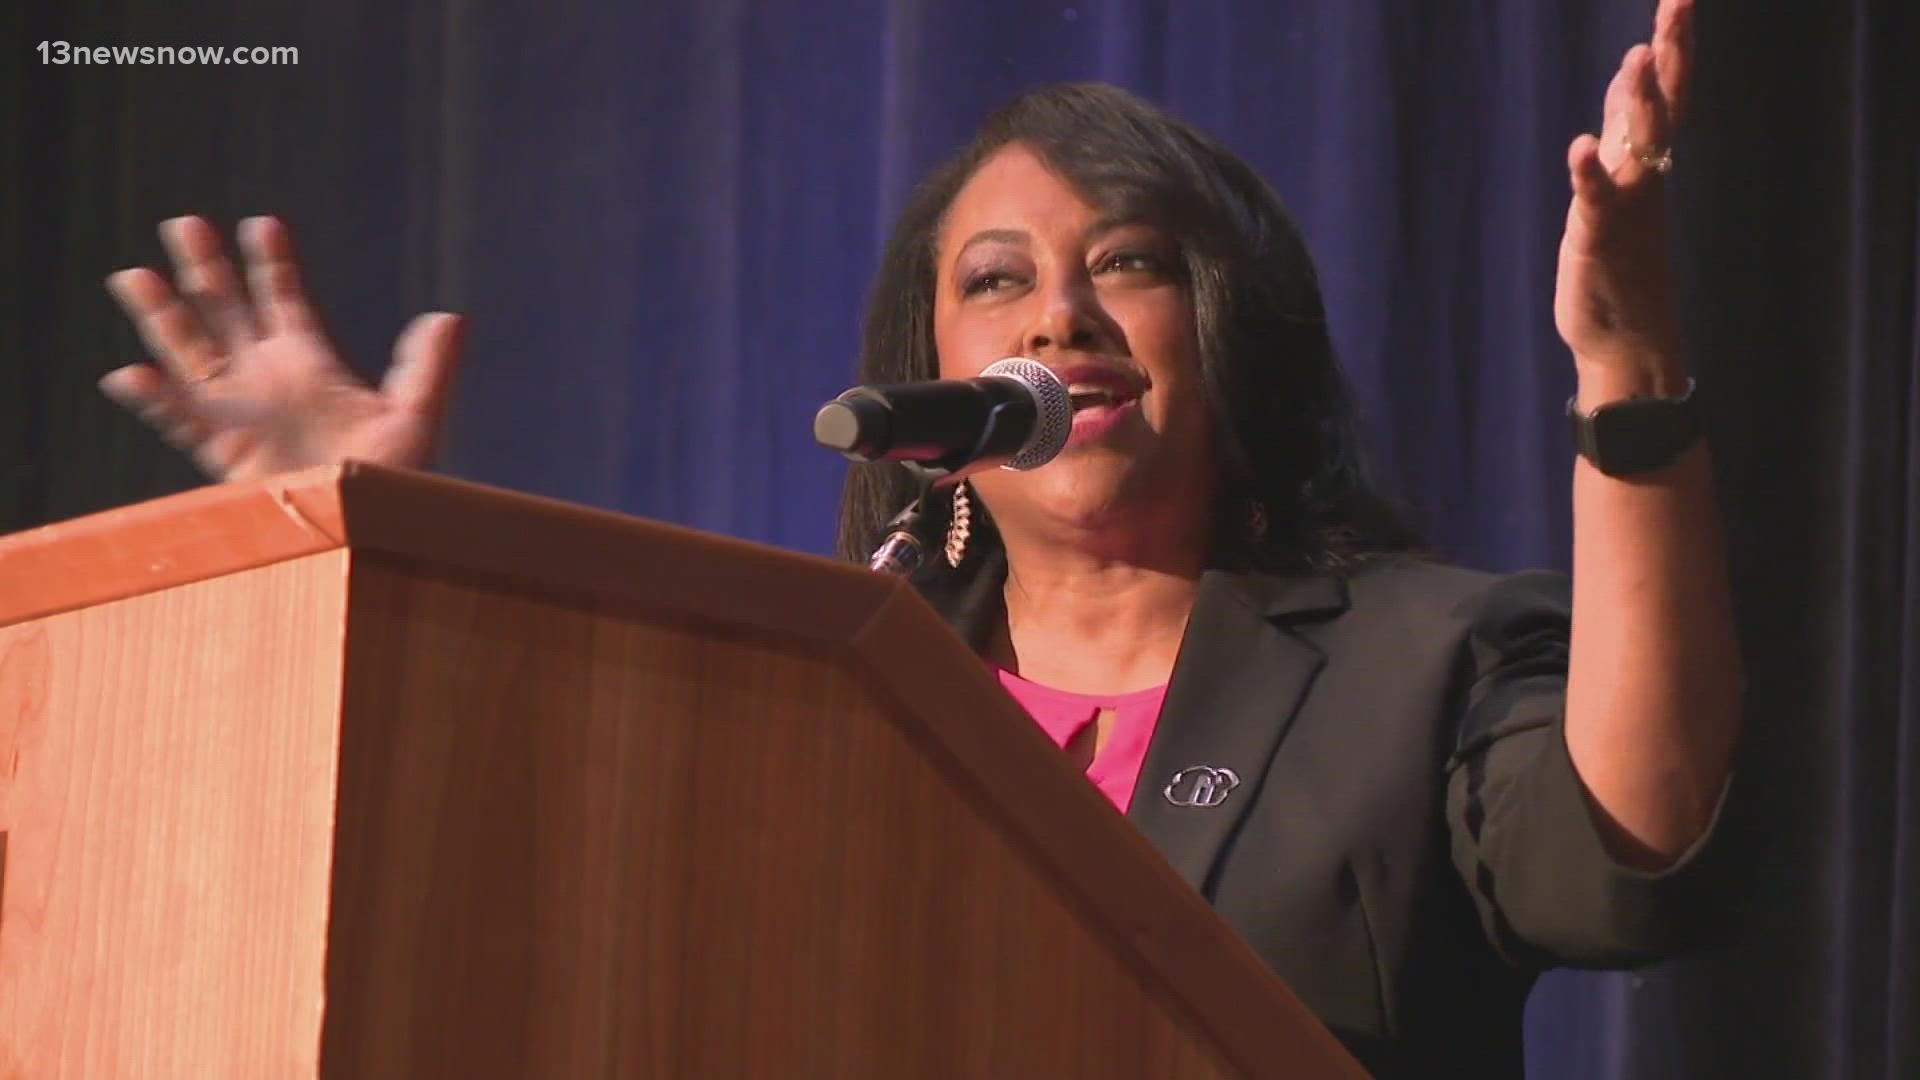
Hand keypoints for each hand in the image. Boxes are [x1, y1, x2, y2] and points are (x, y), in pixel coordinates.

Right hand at [100, 215, 464, 480]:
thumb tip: (451, 317)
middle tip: (184, 224)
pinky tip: (131, 374)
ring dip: (164, 316)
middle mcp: (268, 377)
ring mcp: (240, 410)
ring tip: (133, 276)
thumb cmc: (397, 478)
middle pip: (227, 310)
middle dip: (206, 270)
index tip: (263, 223)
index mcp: (311, 361)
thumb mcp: (415, 416)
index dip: (272, 262)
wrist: (365, 528)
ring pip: (190, 352)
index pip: (285, 298)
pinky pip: (180, 419)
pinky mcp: (223, 449)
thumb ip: (428, 367)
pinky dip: (155, 398)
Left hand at [1553, 0, 1693, 392]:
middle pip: (1663, 103)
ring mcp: (1626, 206)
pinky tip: (1580, 147)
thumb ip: (1626, 128)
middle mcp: (1645, 176)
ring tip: (1636, 59)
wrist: (1627, 337)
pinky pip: (1595, 201)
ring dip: (1638, 102)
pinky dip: (1588, 173)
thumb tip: (1630, 74)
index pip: (1667, 89)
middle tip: (1677, 2)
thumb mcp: (1622, 178)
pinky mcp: (1598, 238)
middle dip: (1669, 52)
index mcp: (1648, 160)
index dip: (1673, 43)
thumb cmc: (1621, 257)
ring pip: (1638, 146)